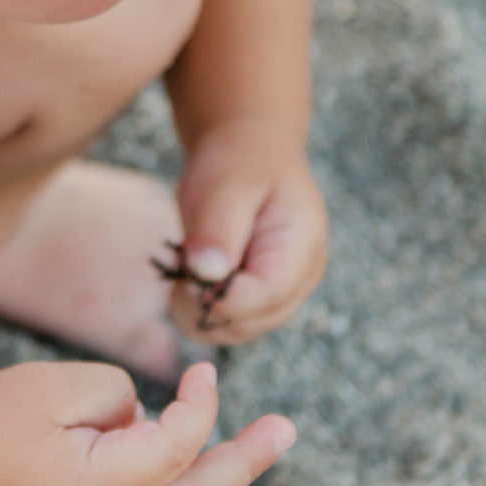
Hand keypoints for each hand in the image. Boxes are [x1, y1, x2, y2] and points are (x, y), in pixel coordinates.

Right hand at [0, 357, 294, 485]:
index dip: (200, 405)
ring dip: (220, 479)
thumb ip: (119, 397)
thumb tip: (145, 419)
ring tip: (259, 447)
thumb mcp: (57, 387)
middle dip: (247, 462)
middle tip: (287, 431)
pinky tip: (201, 465)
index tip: (204, 371)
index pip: (176, 446)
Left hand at [170, 116, 328, 346]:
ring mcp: (282, 294)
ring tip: (189, 264)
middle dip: (205, 304)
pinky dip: (200, 309)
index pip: (262, 298)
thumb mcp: (225, 184)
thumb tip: (206, 275)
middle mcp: (300, 280)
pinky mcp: (260, 300)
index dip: (217, 296)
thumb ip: (218, 228)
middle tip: (183, 262)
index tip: (187, 271)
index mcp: (302, 248)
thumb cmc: (238, 162)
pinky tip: (193, 276)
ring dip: (199, 308)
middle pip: (249, 323)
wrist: (248, 153)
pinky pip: (226, 324)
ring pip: (234, 331)